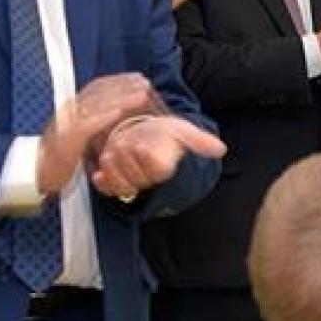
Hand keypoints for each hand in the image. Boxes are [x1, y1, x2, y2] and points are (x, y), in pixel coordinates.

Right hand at [35, 73, 163, 195]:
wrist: (37, 176)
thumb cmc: (60, 160)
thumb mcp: (79, 137)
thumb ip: (93, 124)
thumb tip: (113, 113)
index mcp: (72, 111)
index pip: (95, 89)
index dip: (117, 82)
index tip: (137, 78)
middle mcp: (68, 113)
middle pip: (97, 93)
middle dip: (123, 85)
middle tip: (143, 81)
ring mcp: (65, 125)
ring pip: (94, 105)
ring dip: (119, 98)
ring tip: (139, 94)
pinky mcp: (65, 140)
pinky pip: (86, 126)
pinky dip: (103, 117)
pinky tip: (119, 112)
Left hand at [89, 115, 226, 199]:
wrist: (140, 134)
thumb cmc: (160, 133)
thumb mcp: (180, 131)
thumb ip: (198, 141)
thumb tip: (221, 149)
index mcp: (164, 167)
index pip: (156, 166)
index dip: (146, 154)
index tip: (141, 143)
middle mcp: (148, 178)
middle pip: (137, 175)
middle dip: (127, 157)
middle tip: (124, 143)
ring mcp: (130, 181)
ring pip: (121, 184)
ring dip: (113, 168)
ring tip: (111, 152)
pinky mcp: (113, 182)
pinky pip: (107, 189)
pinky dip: (102, 181)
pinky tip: (99, 173)